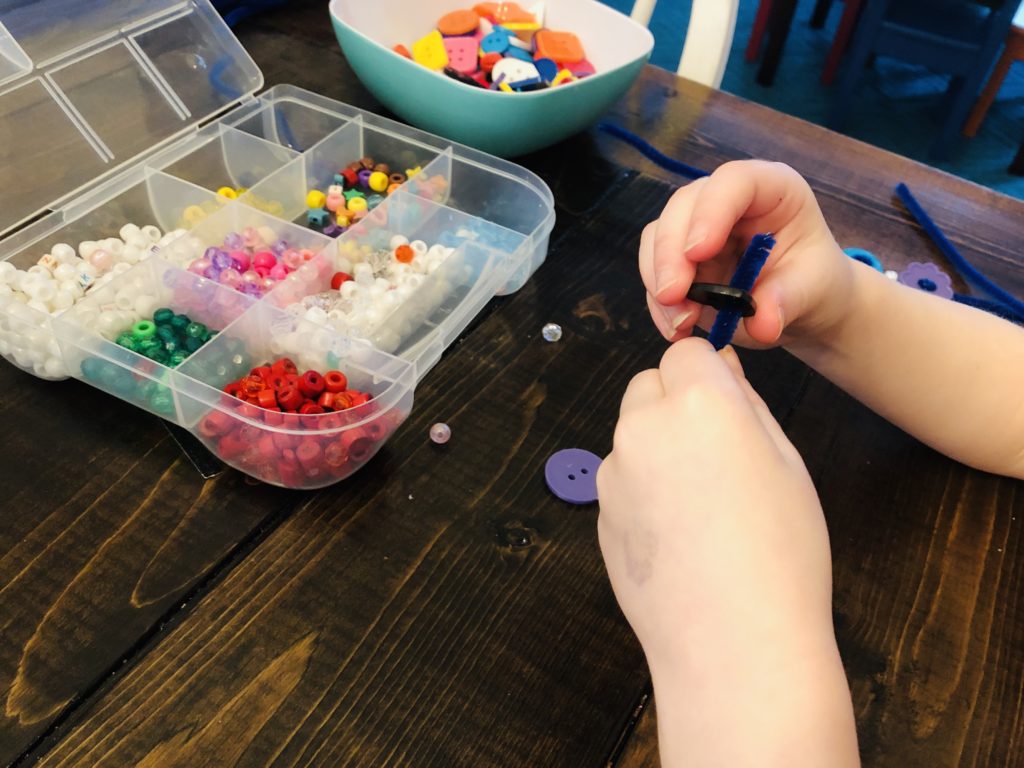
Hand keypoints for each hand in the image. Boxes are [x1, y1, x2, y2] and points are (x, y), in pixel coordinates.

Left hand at [596, 338, 856, 765]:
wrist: (733, 645)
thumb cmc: (781, 554)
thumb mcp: (787, 463)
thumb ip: (744, 405)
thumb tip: (720, 369)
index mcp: (699, 403)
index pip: (686, 351)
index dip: (707, 374)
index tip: (725, 405)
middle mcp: (643, 427)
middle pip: (648, 386)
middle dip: (676, 404)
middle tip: (716, 456)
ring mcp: (613, 473)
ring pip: (631, 435)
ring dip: (656, 448)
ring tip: (700, 507)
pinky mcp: (598, 513)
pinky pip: (620, 480)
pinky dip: (642, 491)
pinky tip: (677, 536)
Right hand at [640, 160, 854, 348]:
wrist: (799, 306)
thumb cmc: (813, 283)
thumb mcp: (813, 290)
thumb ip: (788, 301)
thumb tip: (761, 325)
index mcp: (771, 189)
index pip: (734, 181)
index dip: (711, 211)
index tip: (698, 253)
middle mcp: (727, 200)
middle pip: (683, 206)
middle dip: (670, 252)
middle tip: (673, 296)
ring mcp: (697, 226)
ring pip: (658, 236)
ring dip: (658, 280)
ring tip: (680, 323)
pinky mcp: (678, 257)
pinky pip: (654, 271)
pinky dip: (659, 303)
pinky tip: (676, 330)